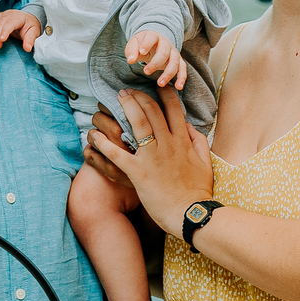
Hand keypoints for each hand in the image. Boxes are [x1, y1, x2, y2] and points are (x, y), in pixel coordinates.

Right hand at [0, 9, 42, 51]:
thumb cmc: (31, 27)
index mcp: (19, 17)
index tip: (2, 39)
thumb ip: (30, 40)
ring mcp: (2, 15)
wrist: (29, 19)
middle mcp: (9, 14)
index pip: (11, 23)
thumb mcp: (34, 32)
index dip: (5, 31)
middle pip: (1, 23)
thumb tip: (27, 48)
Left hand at [89, 86, 212, 235]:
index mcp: (182, 141)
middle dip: (138, 96)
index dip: (163, 94)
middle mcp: (167, 144)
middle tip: (127, 91)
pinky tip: (94, 136)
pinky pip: (117, 154)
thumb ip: (198, 141)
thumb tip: (190, 126)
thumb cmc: (197, 191)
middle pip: (151, 111)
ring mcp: (152, 157)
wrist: (190, 214)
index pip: (173, 109)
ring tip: (114, 100)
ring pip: (136, 123)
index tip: (155, 86)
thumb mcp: (205, 163)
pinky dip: (104, 144)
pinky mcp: (138, 172)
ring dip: (124, 108)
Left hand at [125, 30, 186, 89]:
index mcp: (153, 36)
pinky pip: (182, 68)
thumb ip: (131, 51)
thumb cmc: (142, 44)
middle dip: (156, 63)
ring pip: (175, 61)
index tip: (142, 52)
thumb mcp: (134, 44)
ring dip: (168, 73)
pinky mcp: (178, 60)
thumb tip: (130, 60)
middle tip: (146, 72)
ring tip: (160, 83)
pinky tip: (179, 87)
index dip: (147, 44)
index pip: (152, 38)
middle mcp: (166, 43)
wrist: (154, 42)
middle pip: (164, 52)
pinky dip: (182, 77)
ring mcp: (173, 52)